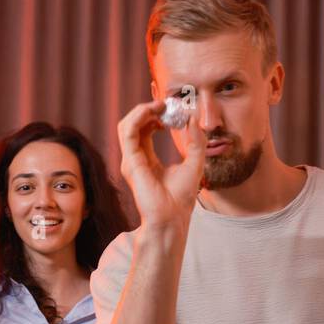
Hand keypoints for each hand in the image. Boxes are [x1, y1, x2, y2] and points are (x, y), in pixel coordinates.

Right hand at [117, 100, 207, 228]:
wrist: (172, 219)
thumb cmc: (180, 199)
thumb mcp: (195, 163)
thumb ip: (196, 141)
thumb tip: (193, 119)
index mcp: (147, 159)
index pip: (145, 129)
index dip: (156, 115)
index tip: (174, 110)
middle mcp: (136, 159)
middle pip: (134, 124)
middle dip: (149, 109)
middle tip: (168, 105)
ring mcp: (130, 160)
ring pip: (127, 124)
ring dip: (143, 110)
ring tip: (161, 106)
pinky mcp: (130, 162)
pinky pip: (128, 131)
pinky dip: (140, 116)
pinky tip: (156, 113)